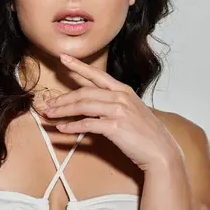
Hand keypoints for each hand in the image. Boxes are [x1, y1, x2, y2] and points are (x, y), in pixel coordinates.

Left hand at [43, 54, 184, 170]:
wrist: (161, 152)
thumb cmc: (146, 134)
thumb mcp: (131, 111)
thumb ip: (113, 104)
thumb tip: (92, 105)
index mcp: (123, 90)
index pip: (96, 75)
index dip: (78, 66)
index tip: (63, 58)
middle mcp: (120, 96)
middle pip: (84, 93)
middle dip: (63, 98)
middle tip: (48, 104)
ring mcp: (118, 111)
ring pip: (82, 106)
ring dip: (63, 111)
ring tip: (50, 115)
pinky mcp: (115, 127)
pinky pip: (87, 124)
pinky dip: (72, 127)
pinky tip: (62, 129)